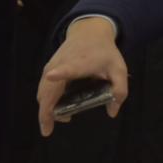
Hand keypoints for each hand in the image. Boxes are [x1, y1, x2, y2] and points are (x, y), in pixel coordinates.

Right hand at [37, 18, 128, 136]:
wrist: (89, 31)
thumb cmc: (105, 52)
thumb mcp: (118, 70)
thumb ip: (119, 90)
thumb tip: (112, 112)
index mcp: (80, 63)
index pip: (69, 67)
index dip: (59, 72)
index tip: (52, 76)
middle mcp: (61, 64)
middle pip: (47, 89)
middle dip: (45, 111)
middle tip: (47, 130)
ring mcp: (52, 66)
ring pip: (42, 91)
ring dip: (44, 108)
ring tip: (54, 123)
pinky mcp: (48, 68)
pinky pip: (43, 88)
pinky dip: (45, 101)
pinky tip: (55, 111)